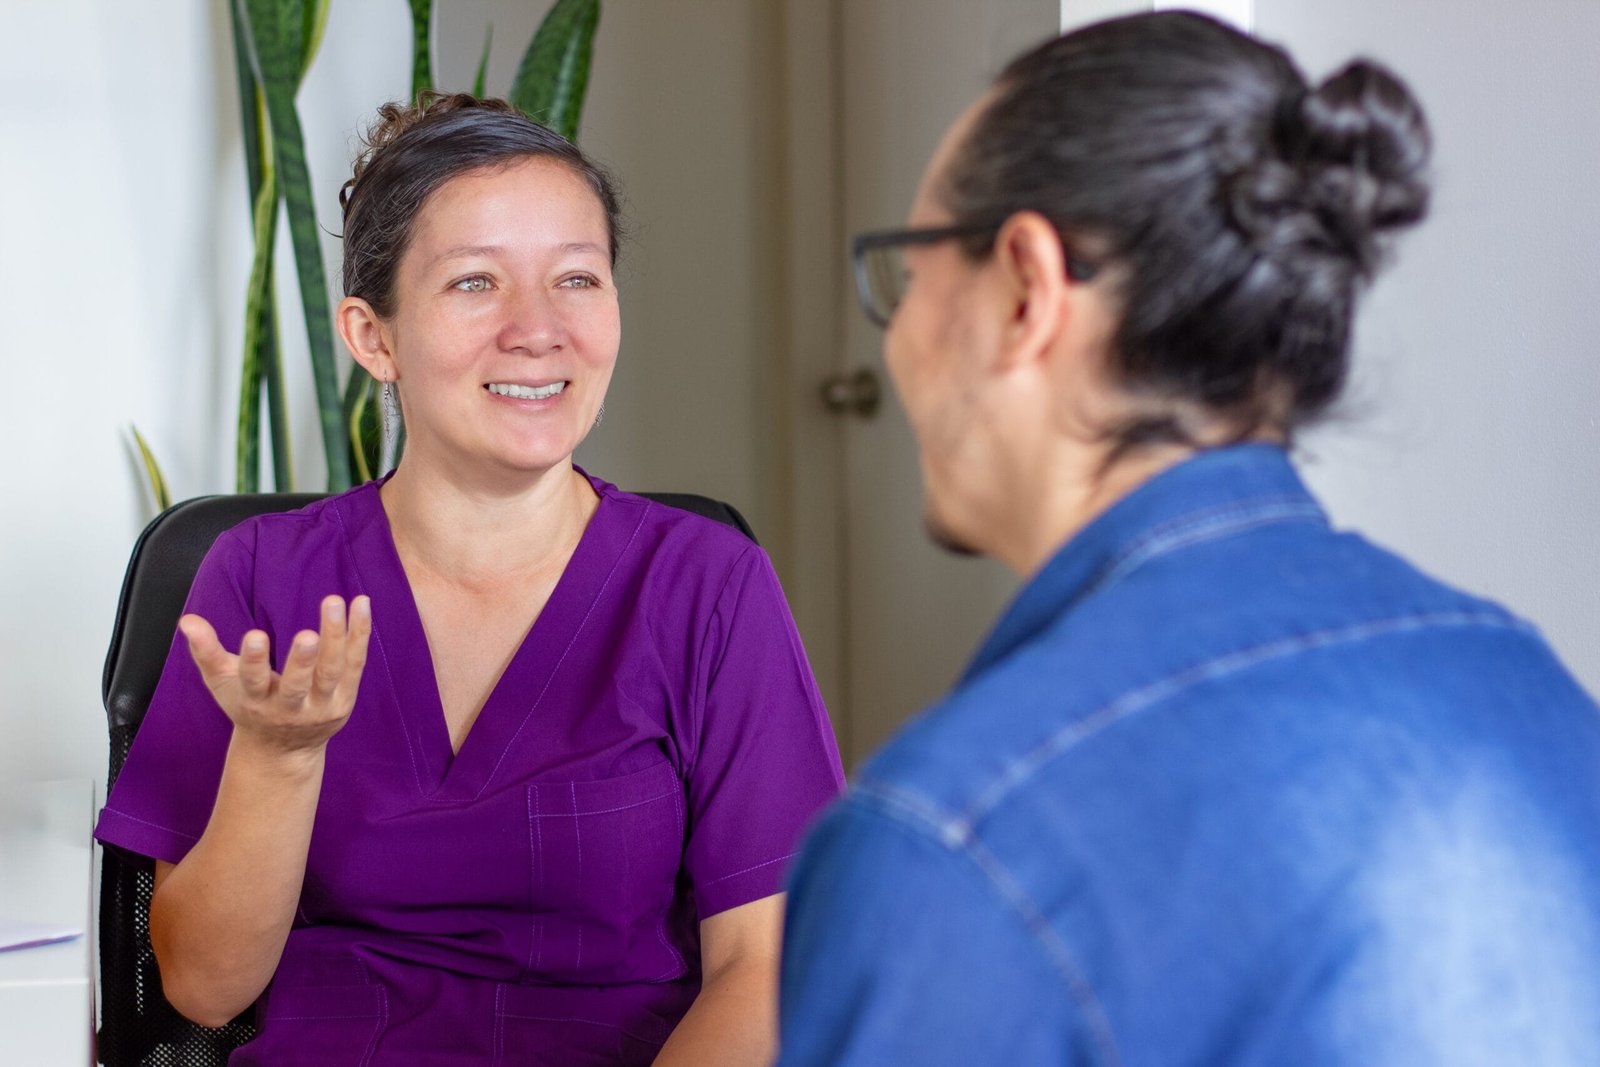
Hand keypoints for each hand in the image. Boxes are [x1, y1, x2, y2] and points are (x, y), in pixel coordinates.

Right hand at [178, 595, 371, 756]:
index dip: (254, 661)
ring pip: (332, 672)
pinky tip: (362, 604)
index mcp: (257, 701)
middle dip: (302, 660)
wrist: (283, 748)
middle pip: (299, 684)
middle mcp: (291, 707)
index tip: (255, 635)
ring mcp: (321, 705)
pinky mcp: (345, 698)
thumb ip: (206, 651)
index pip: (254, 682)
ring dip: (336, 637)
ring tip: (333, 603)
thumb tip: (187, 621)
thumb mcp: (222, 683)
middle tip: (307, 633)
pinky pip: (355, 663)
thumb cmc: (248, 706)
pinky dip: (359, 634)